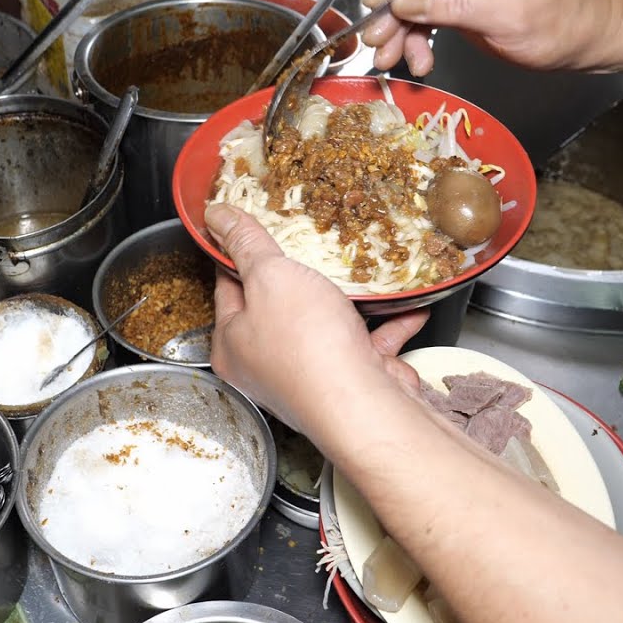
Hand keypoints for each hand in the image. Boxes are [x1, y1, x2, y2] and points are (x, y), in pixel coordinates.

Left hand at [205, 204, 428, 434]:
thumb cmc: (308, 345)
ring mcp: (310, 375)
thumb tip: (216, 216)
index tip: (252, 227)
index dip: (238, 253)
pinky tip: (405, 305)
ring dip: (348, 298)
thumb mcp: (270, 276)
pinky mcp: (350, 381)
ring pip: (326, 325)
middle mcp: (266, 365)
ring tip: (358, 268)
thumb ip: (246, 243)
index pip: (227, 286)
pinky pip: (367, 344)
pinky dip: (387, 325)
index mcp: (232, 343)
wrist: (364, 406)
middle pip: (277, 305)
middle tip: (310, 241)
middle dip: (300, 275)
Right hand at [362, 0, 619, 74]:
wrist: (585, 37)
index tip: (375, 6)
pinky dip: (418, 31)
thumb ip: (455, 3)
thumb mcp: (510, 15)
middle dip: (396, 11)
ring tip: (391, 58)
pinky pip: (430, 3)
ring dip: (403, 27)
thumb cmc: (564, 22)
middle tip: (377, 41)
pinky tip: (417, 55)